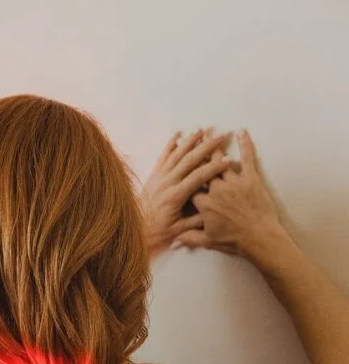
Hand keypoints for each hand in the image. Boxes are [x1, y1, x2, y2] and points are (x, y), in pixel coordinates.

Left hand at [141, 128, 237, 255]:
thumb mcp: (178, 230)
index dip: (214, 168)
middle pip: (189, 160)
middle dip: (206, 147)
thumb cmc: (157, 233)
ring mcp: (159, 177)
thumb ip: (195, 221)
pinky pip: (162, 157)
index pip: (198, 177)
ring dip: (190, 141)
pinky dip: (170, 145)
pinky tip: (177, 135)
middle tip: (220, 136)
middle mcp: (166, 183)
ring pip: (176, 154)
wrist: (134, 229)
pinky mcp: (153, 176)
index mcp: (175, 196)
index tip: (228, 160)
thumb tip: (213, 211)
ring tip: (202, 130)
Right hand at [171, 129, 282, 254]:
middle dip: (196, 156)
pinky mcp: (250, 178)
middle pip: (202, 169)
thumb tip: (174, 242)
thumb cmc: (234, 240)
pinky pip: (247, 158)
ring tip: (208, 134)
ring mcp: (234, 182)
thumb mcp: (208, 241)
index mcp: (205, 203)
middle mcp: (217, 189)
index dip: (186, 181)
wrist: (259, 238)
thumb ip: (190, 238)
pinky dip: (244, 144)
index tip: (180, 172)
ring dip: (214, 147)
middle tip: (191, 143)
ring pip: (220, 160)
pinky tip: (241, 132)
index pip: (191, 188)